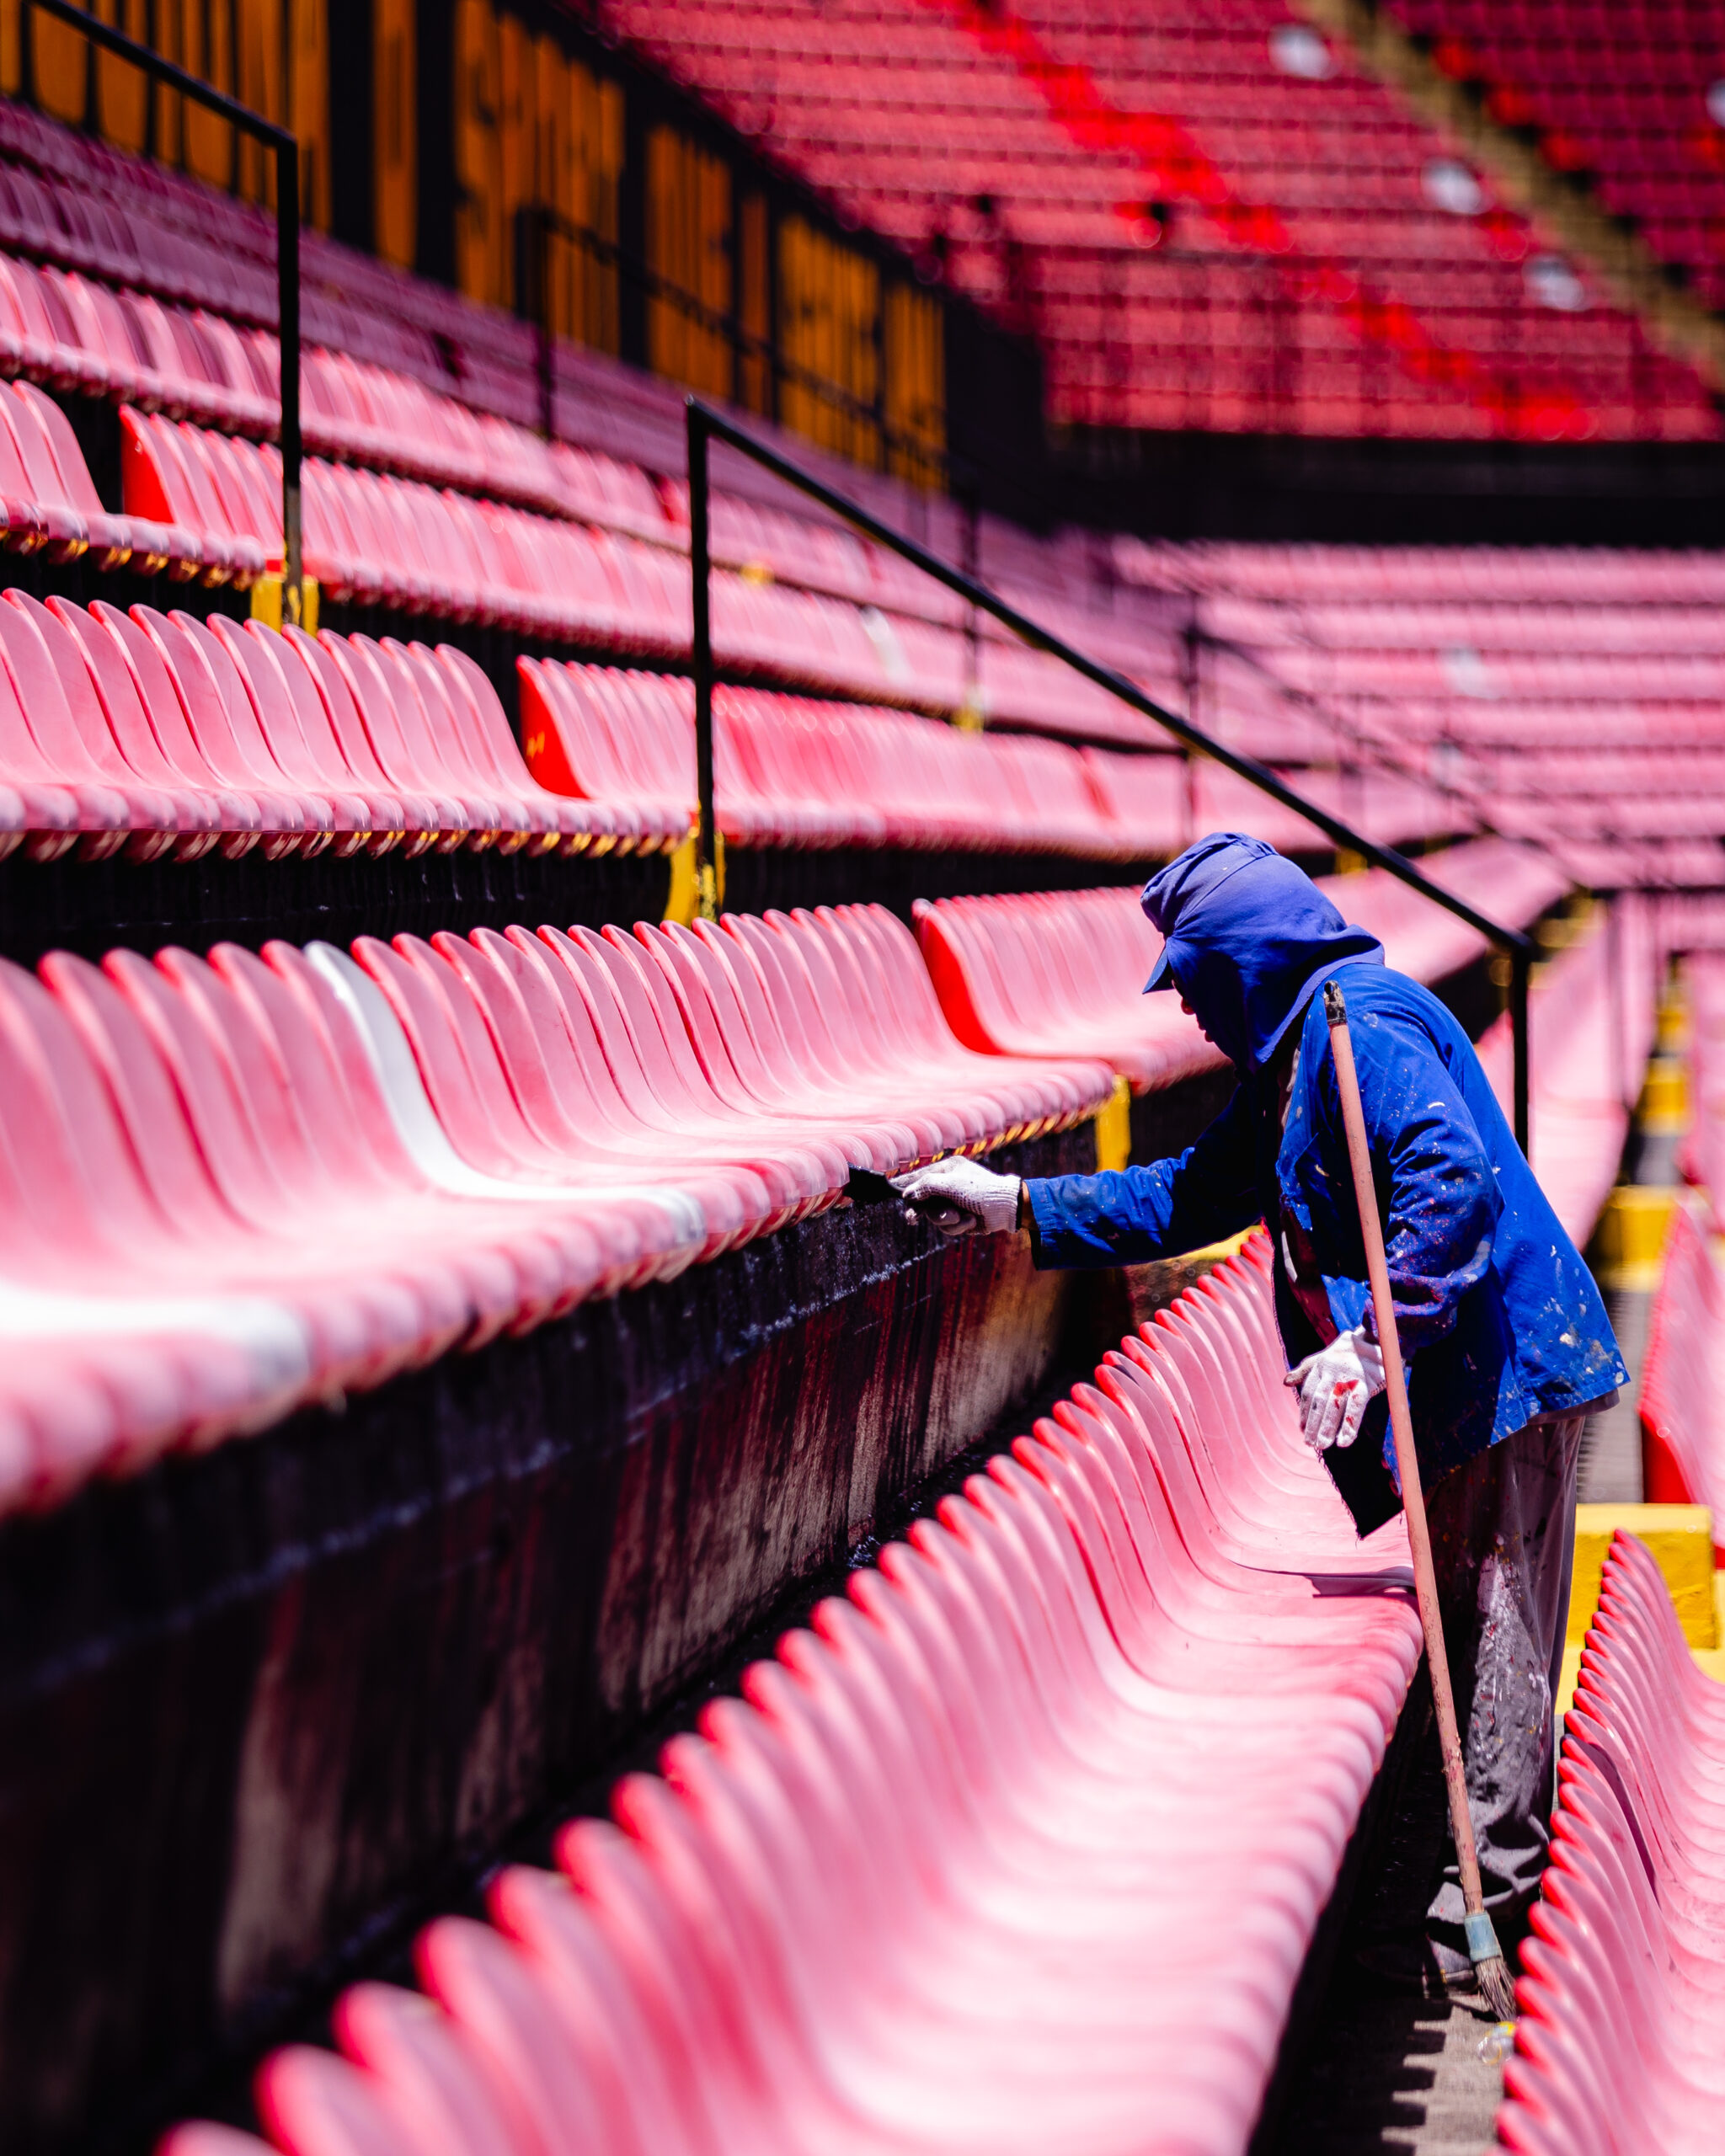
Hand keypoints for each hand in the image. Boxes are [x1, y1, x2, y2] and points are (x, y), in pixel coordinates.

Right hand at [890, 1155, 1022, 1238]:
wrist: (1007, 1208)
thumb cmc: (980, 1190)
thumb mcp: (951, 1184)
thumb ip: (926, 1186)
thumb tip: (907, 1194)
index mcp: (947, 1170)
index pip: (919, 1177)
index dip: (905, 1185)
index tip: (891, 1190)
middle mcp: (949, 1185)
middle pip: (924, 1201)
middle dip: (926, 1211)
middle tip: (911, 1220)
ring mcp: (955, 1202)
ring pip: (936, 1217)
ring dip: (948, 1220)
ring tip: (963, 1217)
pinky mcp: (961, 1217)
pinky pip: (949, 1226)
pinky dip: (959, 1226)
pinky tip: (971, 1221)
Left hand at [1285, 1327, 1385, 1451]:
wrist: (1377, 1338)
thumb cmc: (1348, 1351)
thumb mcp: (1324, 1357)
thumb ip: (1305, 1371)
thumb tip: (1285, 1382)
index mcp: (1320, 1366)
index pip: (1308, 1393)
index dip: (1305, 1413)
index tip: (1303, 1429)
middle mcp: (1331, 1371)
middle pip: (1318, 1402)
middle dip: (1313, 1423)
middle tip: (1310, 1443)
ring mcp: (1348, 1377)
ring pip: (1333, 1406)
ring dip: (1326, 1428)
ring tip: (1321, 1445)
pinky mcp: (1365, 1384)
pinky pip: (1355, 1409)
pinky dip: (1349, 1427)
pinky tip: (1344, 1442)